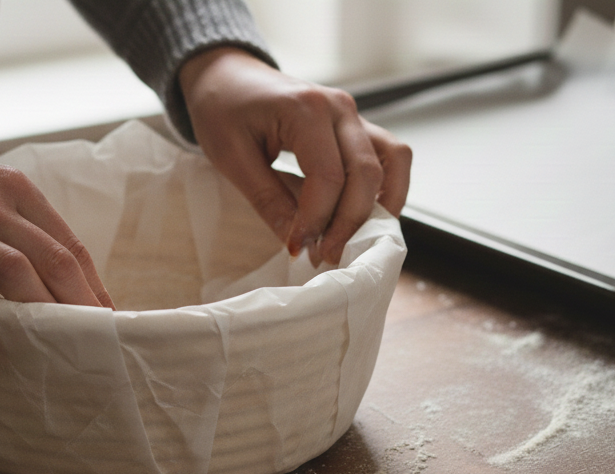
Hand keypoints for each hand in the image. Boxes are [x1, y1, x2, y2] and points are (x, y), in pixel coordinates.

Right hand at [0, 132, 113, 369]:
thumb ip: (18, 225)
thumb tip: (58, 279)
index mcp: (11, 189)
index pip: (67, 242)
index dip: (93, 285)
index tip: (108, 318)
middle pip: (49, 259)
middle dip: (79, 305)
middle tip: (95, 342)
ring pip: (10, 274)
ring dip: (39, 316)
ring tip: (55, 352)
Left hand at [179, 47, 411, 265]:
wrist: (226, 77)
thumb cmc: (222, 110)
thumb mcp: (232, 157)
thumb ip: (269, 200)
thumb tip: (298, 244)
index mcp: (305, 108)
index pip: (328, 177)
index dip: (316, 220)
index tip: (298, 250)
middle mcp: (339, 108)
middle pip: (366, 174)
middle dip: (348, 223)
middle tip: (323, 256)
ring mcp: (353, 114)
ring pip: (392, 162)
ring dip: (380, 207)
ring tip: (353, 241)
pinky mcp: (356, 126)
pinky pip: (389, 156)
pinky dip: (387, 189)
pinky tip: (365, 218)